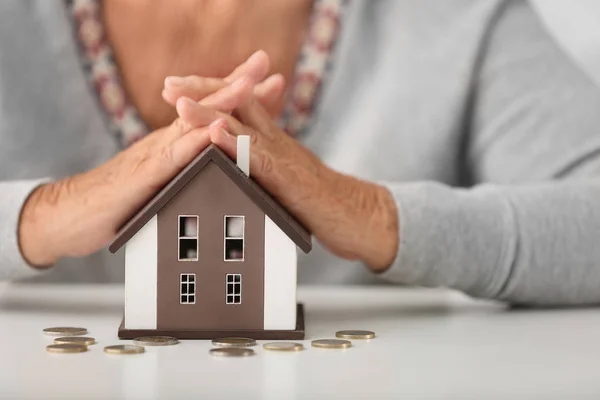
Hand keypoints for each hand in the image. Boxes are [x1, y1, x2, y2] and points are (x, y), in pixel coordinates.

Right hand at [17, 52, 274, 266]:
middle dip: (236, 82)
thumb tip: (213, 161)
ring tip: (247, 84)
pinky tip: (215, 130)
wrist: (78, 212)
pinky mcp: (145, 176)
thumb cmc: (125, 197)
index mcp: (176, 144)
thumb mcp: (165, 178)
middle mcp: (168, 142)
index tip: (270, 79)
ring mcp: (156, 155)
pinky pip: (174, 156)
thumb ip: (187, 167)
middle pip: (205, 106)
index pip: (211, 112)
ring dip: (220, 102)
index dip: (237, 93)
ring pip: (191, 123)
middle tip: (263, 61)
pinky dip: (195, 143)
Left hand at [167, 82, 399, 271]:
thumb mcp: (284, 174)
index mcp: (272, 140)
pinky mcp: (289, 180)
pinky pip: (259, 158)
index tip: (179, 89)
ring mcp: (283, 157)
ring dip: (210, 114)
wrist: (355, 215)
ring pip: (243, 128)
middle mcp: (276, 141)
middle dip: (203, 92)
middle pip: (238, 105)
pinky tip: (215, 135)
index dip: (210, 93)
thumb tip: (235, 161)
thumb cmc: (319, 200)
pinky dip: (235, 144)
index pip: (239, 105)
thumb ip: (261, 163)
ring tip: (181, 104)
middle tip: (170, 86)